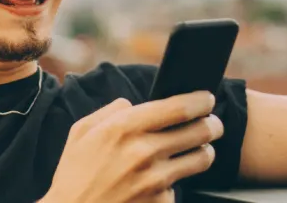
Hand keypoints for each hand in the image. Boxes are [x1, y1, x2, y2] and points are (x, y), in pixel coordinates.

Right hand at [41, 91, 223, 202]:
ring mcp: (156, 180)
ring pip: (202, 158)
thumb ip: (110, 112)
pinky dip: (175, 183)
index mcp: (124, 128)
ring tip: (198, 151)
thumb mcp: (81, 133)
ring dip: (204, 152)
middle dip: (212, 125)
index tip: (207, 100)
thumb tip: (133, 104)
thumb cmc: (74, 176)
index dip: (201, 101)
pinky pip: (180, 186)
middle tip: (212, 125)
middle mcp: (144, 152)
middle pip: (200, 131)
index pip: (179, 107)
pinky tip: (160, 183)